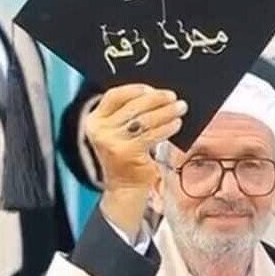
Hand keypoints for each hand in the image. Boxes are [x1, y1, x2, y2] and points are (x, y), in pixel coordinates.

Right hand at [85, 84, 186, 238]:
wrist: (124, 187)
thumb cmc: (127, 155)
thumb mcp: (119, 132)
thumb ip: (128, 114)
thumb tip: (158, 94)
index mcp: (94, 120)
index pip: (114, 96)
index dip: (135, 89)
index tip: (153, 88)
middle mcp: (100, 131)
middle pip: (132, 106)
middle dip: (157, 99)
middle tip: (174, 97)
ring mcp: (112, 143)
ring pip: (144, 119)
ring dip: (166, 112)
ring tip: (180, 108)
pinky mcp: (127, 153)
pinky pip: (151, 134)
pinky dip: (167, 127)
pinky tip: (177, 124)